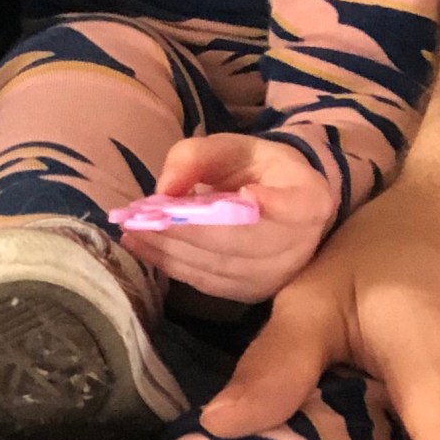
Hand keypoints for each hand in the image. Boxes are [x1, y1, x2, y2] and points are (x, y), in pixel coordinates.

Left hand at [117, 132, 337, 304]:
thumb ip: (196, 157)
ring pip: (221, 267)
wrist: (278, 200)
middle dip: (187, 231)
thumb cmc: (254, 168)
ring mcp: (279, 276)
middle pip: (242, 241)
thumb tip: (165, 189)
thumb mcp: (230, 146)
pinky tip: (143, 247)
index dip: (274, 205)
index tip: (248, 194)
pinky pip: (210, 283)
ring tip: (132, 231)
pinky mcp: (253, 293)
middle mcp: (300, 244)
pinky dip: (173, 265)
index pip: (295, 207)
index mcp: (307, 199)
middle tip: (140, 218)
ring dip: (172, 250)